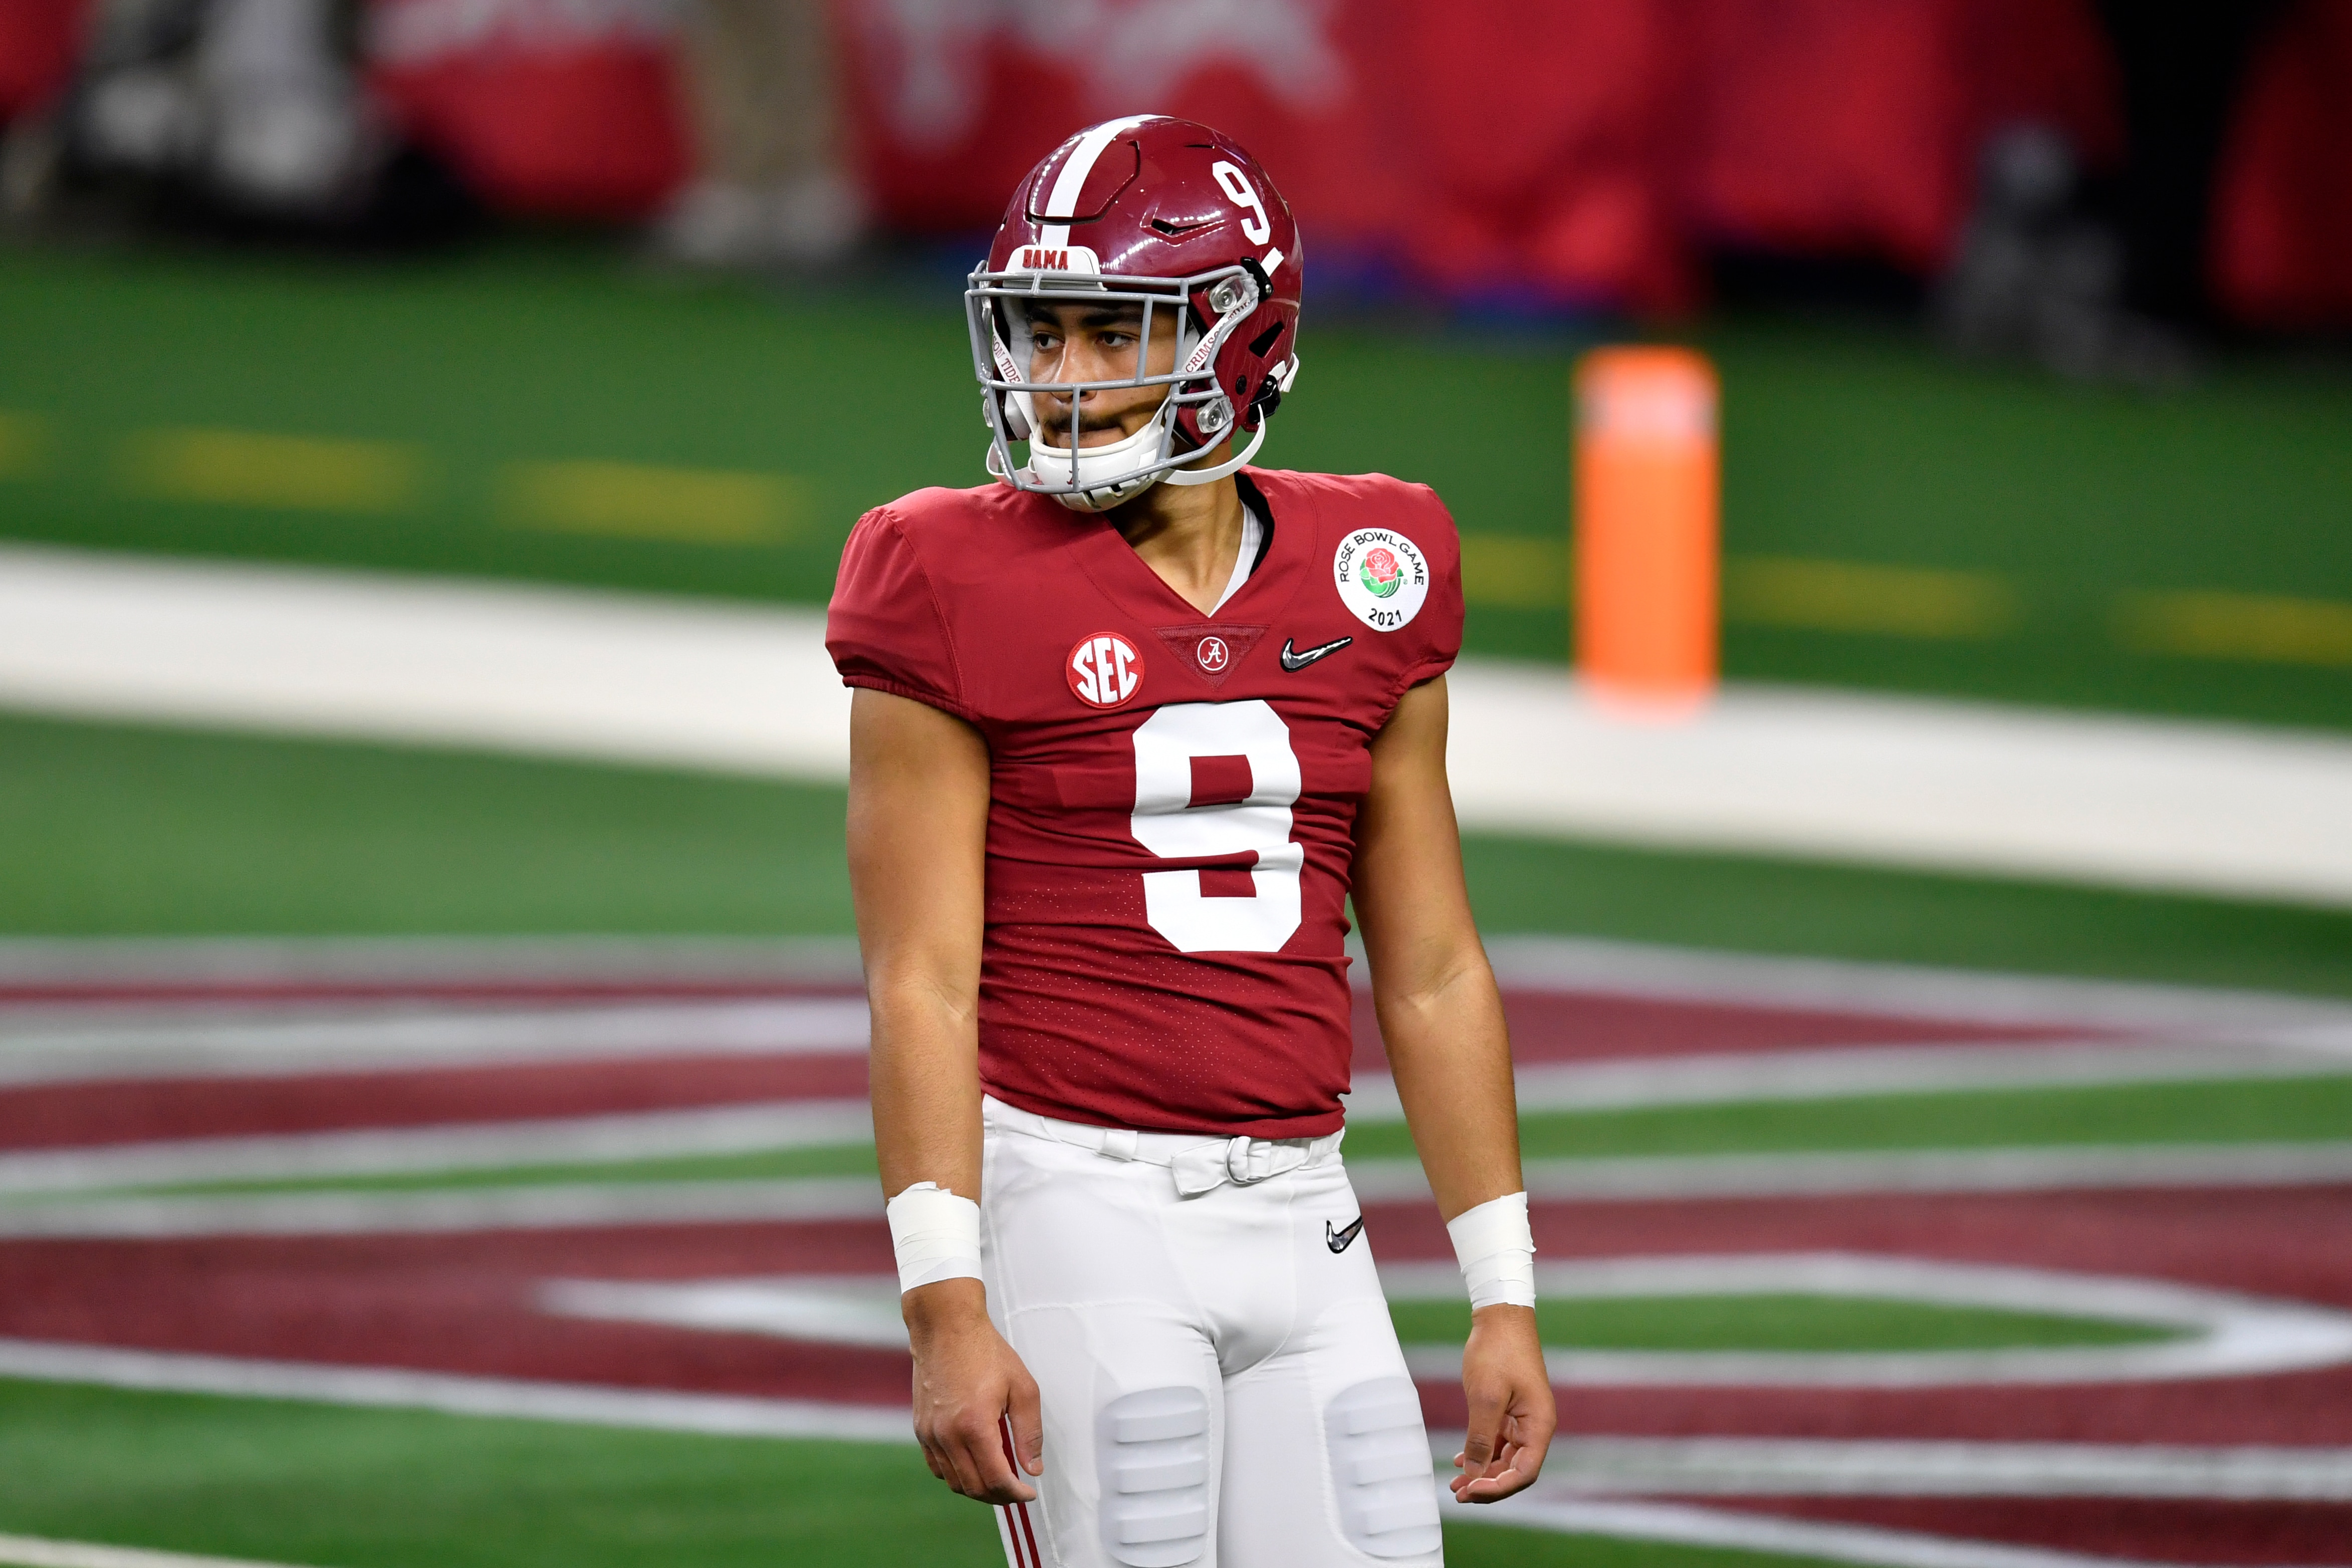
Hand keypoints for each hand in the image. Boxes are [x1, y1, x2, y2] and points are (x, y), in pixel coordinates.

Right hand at [904, 1277, 1043, 1503]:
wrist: (946, 1328)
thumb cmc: (986, 1352)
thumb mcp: (1022, 1388)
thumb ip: (1029, 1433)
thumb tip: (1033, 1468)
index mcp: (975, 1425)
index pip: (996, 1479)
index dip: (1015, 1493)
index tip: (1029, 1493)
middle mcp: (947, 1435)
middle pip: (973, 1487)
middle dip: (999, 1496)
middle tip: (1016, 1490)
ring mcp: (930, 1434)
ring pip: (954, 1481)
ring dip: (977, 1488)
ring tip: (998, 1479)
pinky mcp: (921, 1429)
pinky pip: (937, 1467)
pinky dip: (957, 1474)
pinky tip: (973, 1464)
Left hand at [1450, 1303, 1554, 1502]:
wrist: (1501, 1317)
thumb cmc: (1499, 1351)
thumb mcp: (1485, 1397)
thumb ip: (1480, 1437)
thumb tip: (1473, 1472)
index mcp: (1539, 1425)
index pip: (1524, 1472)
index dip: (1499, 1487)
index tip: (1471, 1490)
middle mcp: (1534, 1426)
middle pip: (1515, 1469)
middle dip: (1487, 1484)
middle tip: (1458, 1493)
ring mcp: (1521, 1419)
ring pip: (1504, 1458)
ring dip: (1481, 1471)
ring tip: (1456, 1482)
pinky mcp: (1508, 1410)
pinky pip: (1496, 1441)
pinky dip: (1480, 1452)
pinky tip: (1460, 1460)